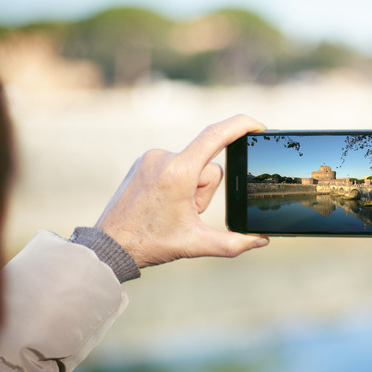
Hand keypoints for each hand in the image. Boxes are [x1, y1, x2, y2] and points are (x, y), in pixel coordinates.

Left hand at [95, 114, 268, 266]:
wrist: (109, 246)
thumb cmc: (150, 243)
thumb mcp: (196, 244)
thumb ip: (233, 243)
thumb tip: (261, 239)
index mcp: (178, 172)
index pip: (216, 136)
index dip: (241, 126)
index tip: (259, 127)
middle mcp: (163, 157)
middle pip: (207, 166)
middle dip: (205, 191)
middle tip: (185, 214)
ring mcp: (151, 157)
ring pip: (192, 166)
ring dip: (191, 188)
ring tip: (171, 210)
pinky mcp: (143, 161)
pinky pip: (175, 165)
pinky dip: (178, 182)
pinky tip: (162, 202)